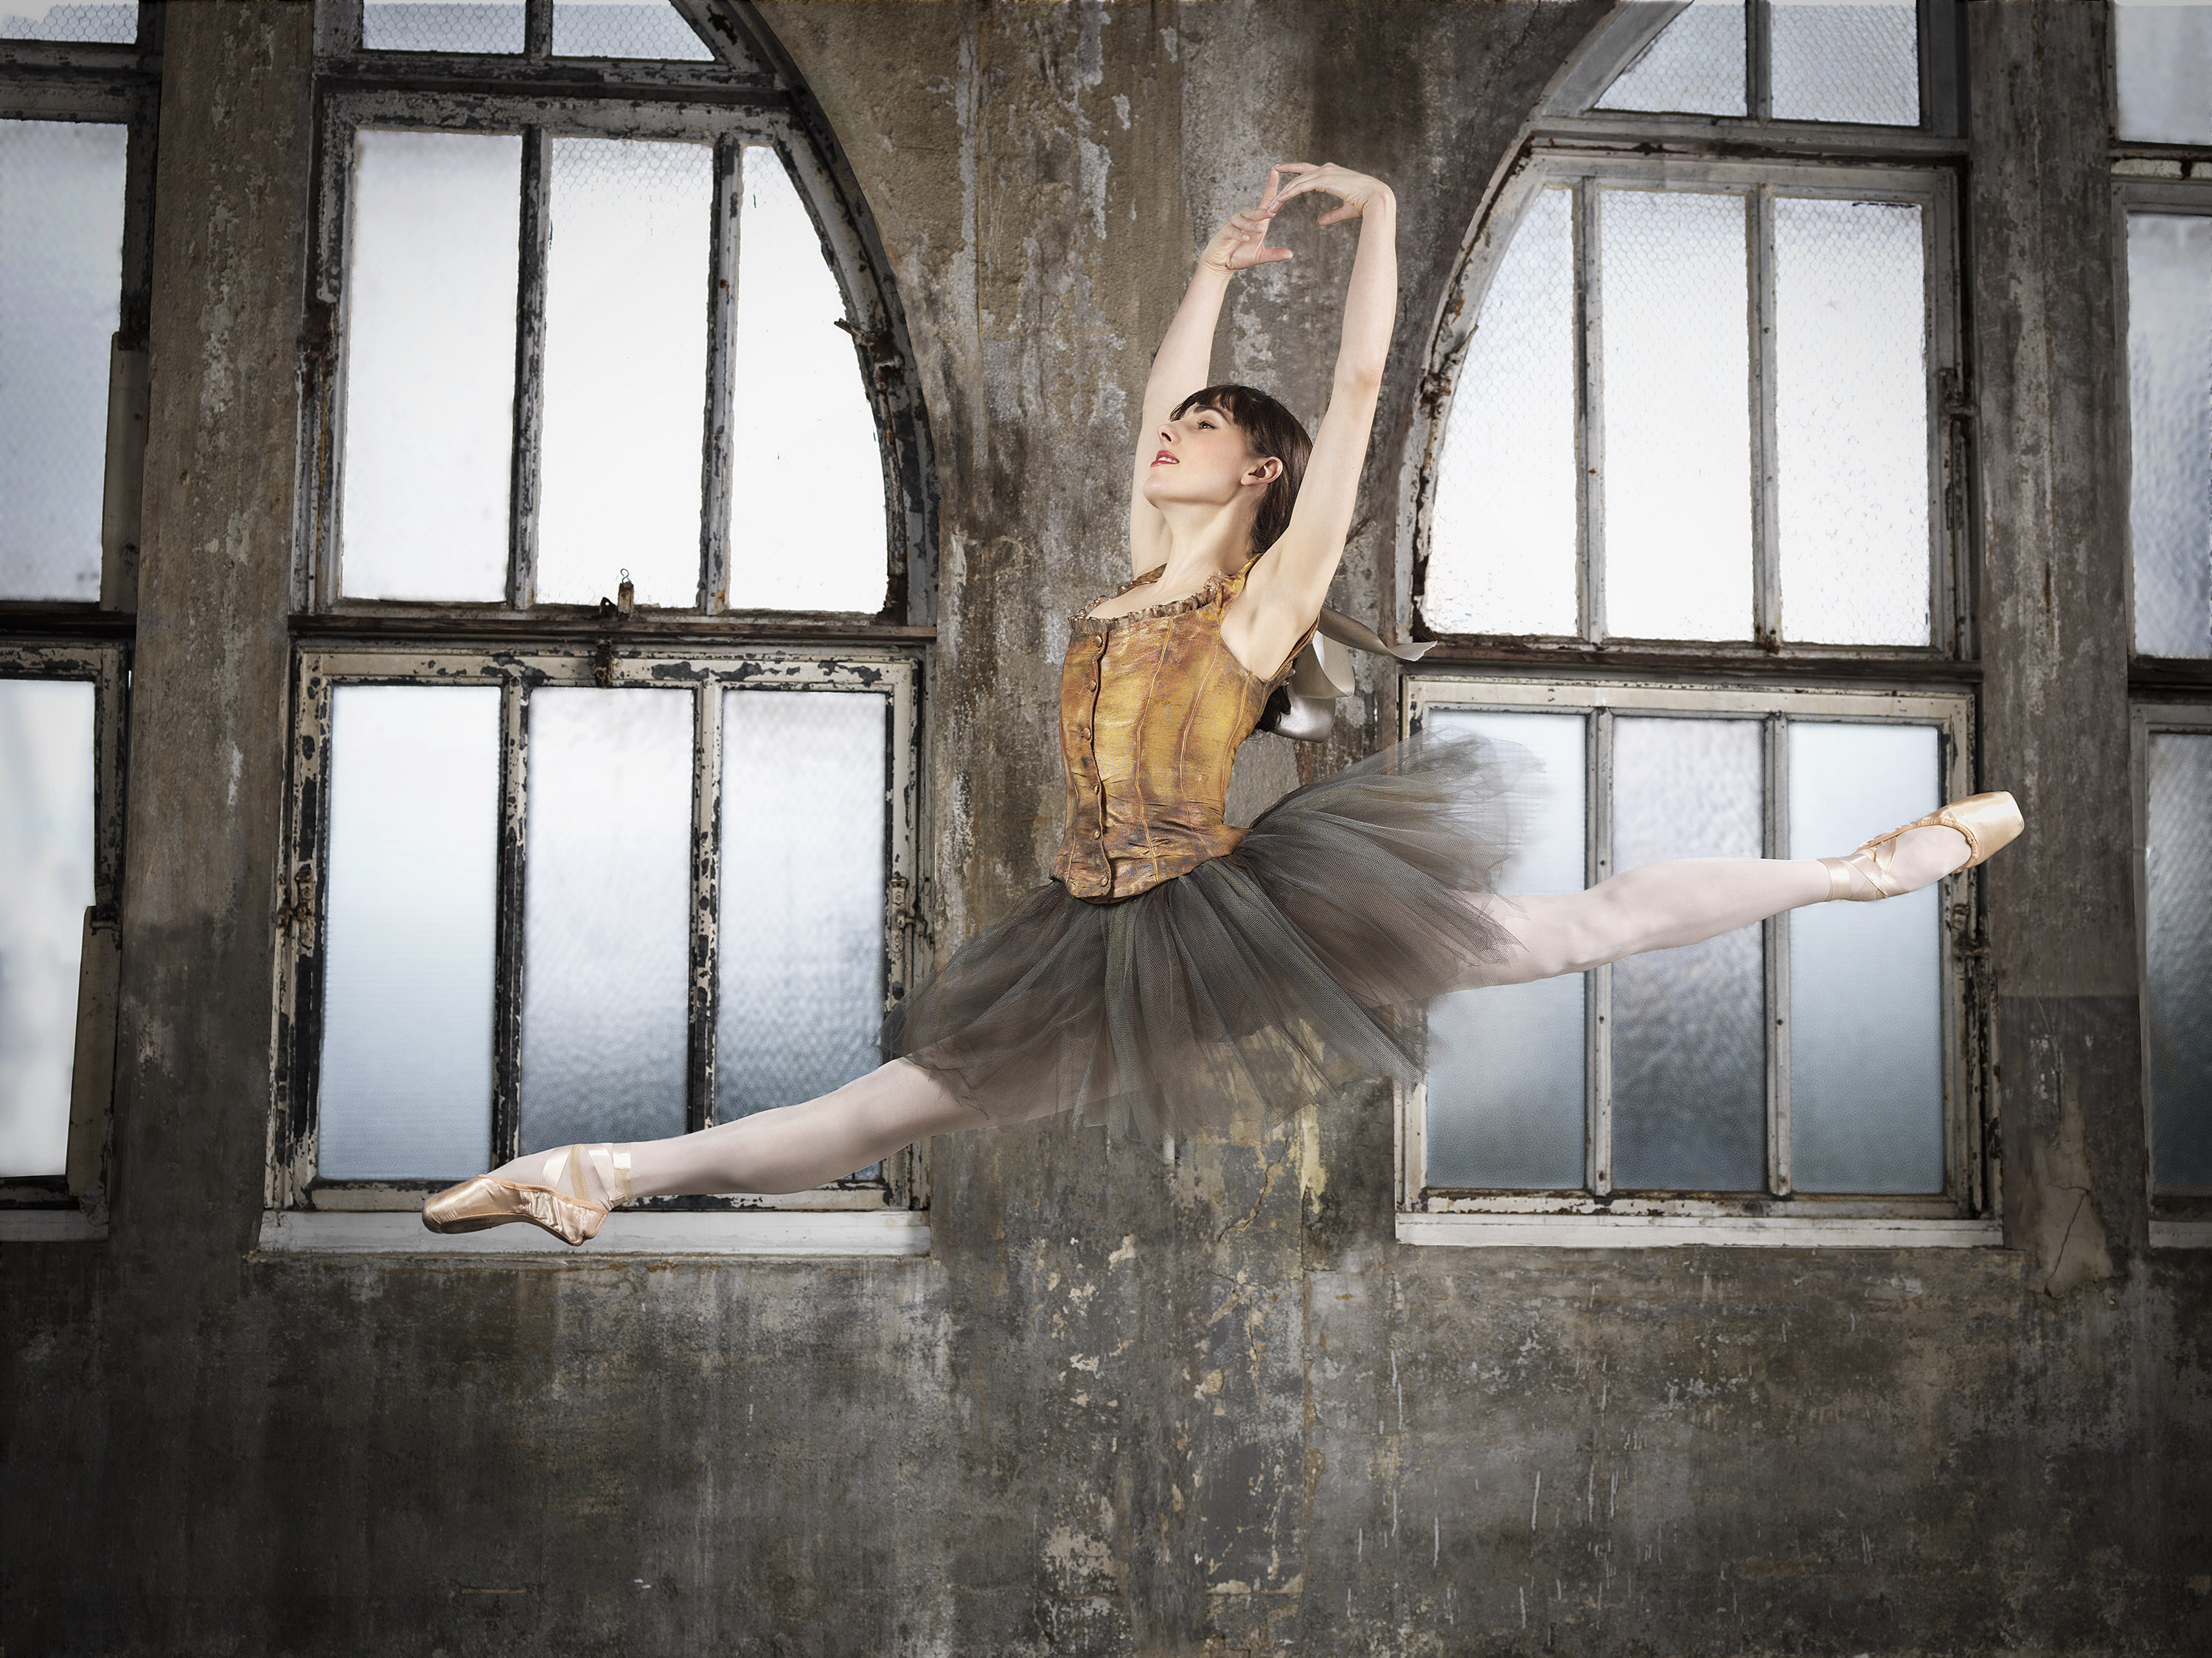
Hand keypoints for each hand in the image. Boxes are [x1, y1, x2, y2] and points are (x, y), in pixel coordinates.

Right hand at [1197, 180, 1293, 274]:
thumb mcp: (1260, 257)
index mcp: (1256, 222)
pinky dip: (1239, 234)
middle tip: (1271, 213)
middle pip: (1254, 211)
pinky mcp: (1224, 232)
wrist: (1221, 264)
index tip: (1275, 172)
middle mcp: (1245, 220)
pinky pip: (1232, 230)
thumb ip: (1274, 255)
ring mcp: (1233, 225)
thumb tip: (1290, 255)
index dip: (1270, 187)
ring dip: (1251, 224)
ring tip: (1259, 230)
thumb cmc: (1240, 257)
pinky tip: (1245, 238)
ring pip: (1243, 220)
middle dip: (1262, 212)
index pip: (1265, 201)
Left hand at [1264, 161, 1392, 225]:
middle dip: (1283, 186)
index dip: (1292, 169)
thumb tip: (1319, 221)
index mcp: (1332, 173)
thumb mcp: (1344, 210)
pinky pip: (1300, 186)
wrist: (1376, 200)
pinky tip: (1279, 202)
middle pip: (1298, 176)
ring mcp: (1325, 172)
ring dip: (1282, 195)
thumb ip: (1331, 214)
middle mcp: (1327, 169)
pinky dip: (1288, 194)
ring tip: (1271, 207)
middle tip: (1269, 197)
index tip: (1279, 168)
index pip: (1307, 170)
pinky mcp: (1324, 179)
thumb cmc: (1366, 205)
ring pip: (1297, 182)